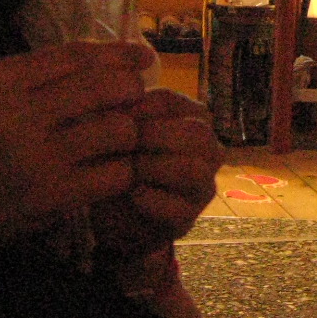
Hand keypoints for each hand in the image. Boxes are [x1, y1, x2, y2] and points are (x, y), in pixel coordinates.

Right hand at [0, 40, 154, 285]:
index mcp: (0, 79)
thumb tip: (112, 57)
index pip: (78, 54)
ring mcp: (35, 157)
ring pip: (118, 128)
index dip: (119, 53)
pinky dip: (122, 170)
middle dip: (131, 90)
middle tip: (136, 98)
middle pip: (106, 86)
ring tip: (121, 139)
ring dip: (129, 132)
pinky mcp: (52, 196)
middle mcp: (16, 113)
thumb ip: (40, 75)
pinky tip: (112, 171)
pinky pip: (116, 173)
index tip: (142, 58)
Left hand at [89, 87, 222, 261]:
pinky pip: (178, 207)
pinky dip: (151, 199)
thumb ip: (117, 114)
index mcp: (191, 118)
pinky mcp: (189, 218)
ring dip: (154, 166)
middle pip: (196, 132)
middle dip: (155, 134)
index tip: (112, 114)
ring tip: (128, 170)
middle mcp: (208, 149)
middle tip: (123, 142)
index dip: (140, 105)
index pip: (171, 100)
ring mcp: (203, 185)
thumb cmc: (121, 163)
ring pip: (192, 169)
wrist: (118, 216)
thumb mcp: (117, 134)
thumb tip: (108, 99)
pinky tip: (132, 194)